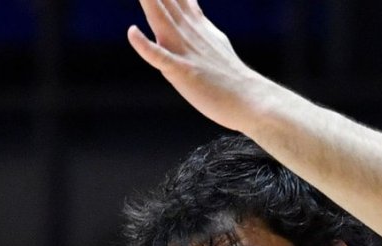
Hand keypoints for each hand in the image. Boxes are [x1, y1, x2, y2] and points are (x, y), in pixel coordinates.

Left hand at [127, 0, 269, 131]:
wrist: (249, 99)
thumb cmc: (231, 76)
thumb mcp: (213, 39)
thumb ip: (198, 19)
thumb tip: (191, 2)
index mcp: (195, 24)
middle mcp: (187, 32)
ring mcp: (184, 51)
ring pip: (160, 19)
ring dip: (148, 2)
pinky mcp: (181, 72)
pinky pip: (160, 57)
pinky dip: (145, 45)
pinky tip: (132, 32)